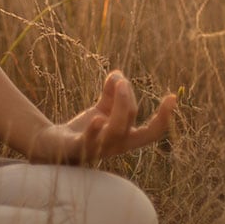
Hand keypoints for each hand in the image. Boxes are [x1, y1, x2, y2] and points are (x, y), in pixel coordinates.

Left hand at [25, 70, 176, 165]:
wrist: (52, 146)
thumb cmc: (82, 129)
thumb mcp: (102, 109)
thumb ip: (112, 93)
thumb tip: (118, 75)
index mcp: (125, 138)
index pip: (151, 132)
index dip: (164, 118)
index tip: (172, 97)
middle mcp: (114, 146)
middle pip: (129, 121)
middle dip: (128, 98)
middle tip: (121, 81)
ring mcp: (97, 148)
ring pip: (115, 131)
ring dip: (120, 107)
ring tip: (118, 85)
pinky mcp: (77, 148)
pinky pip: (88, 142)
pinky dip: (94, 131)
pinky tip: (97, 119)